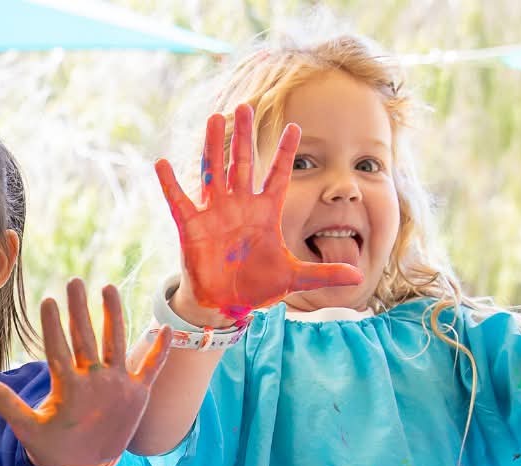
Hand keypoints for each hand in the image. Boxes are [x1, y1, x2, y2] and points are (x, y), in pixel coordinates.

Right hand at [0, 279, 168, 465]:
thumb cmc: (54, 446)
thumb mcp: (28, 429)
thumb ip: (9, 406)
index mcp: (70, 390)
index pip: (58, 349)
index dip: (52, 324)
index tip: (49, 300)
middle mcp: (97, 383)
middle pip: (86, 338)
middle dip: (79, 308)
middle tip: (75, 282)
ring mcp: (121, 386)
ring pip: (117, 343)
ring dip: (114, 314)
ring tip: (109, 288)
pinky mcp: (139, 394)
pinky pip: (153, 368)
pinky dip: (160, 349)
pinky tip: (165, 327)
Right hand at [155, 104, 362, 324]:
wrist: (224, 303)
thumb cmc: (257, 286)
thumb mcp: (294, 279)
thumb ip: (324, 274)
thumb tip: (359, 277)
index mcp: (266, 213)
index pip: (279, 176)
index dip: (287, 153)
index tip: (296, 127)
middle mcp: (240, 206)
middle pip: (243, 163)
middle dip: (244, 136)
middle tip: (244, 106)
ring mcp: (214, 214)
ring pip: (214, 172)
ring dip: (214, 147)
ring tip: (214, 120)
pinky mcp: (192, 227)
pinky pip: (179, 201)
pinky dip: (170, 184)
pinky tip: (162, 164)